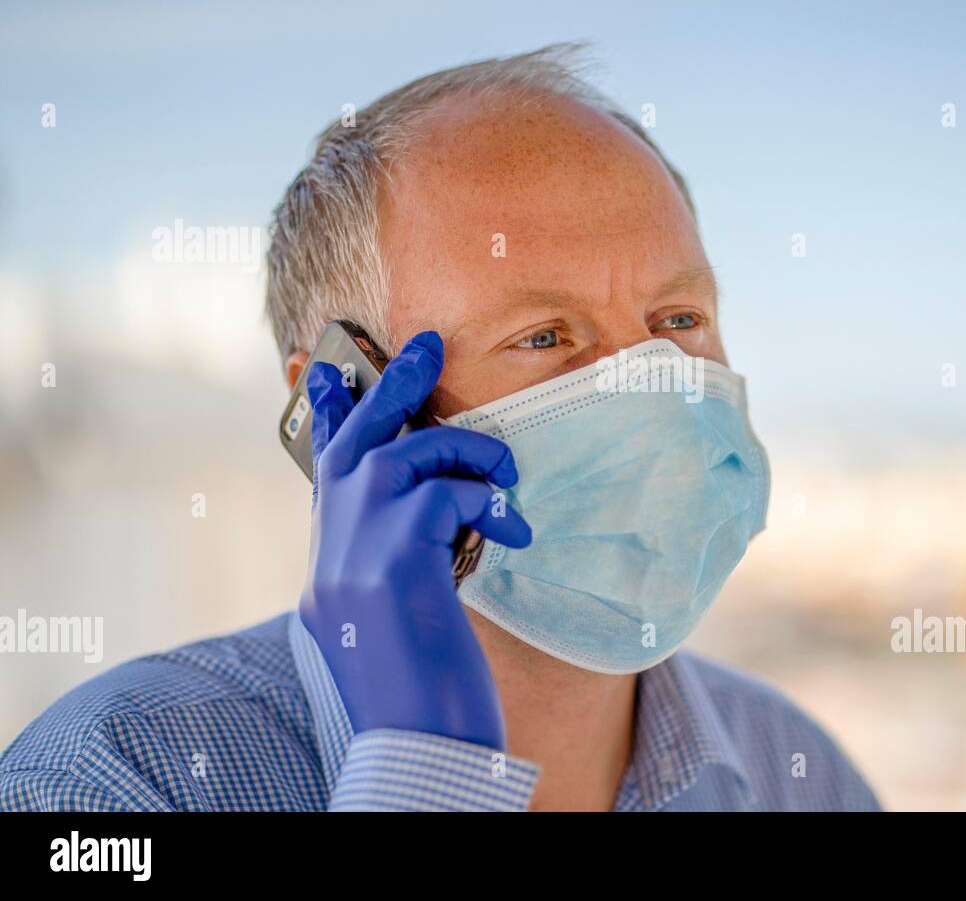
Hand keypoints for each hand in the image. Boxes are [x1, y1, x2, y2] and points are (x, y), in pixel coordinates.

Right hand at [298, 330, 530, 749]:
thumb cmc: (427, 692)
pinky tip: (512, 532)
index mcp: (332, 567)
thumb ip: (404, 558)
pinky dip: (486, 500)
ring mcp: (353, 557)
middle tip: (426, 343)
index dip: (325, 418)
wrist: (421, 752)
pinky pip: (444, 493)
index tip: (322, 373)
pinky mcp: (391, 565)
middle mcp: (330, 555)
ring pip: (404, 454)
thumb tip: (437, 514)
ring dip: (466, 454)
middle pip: (354, 442)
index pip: (325, 476)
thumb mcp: (404, 615)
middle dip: (390, 385)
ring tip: (506, 484)